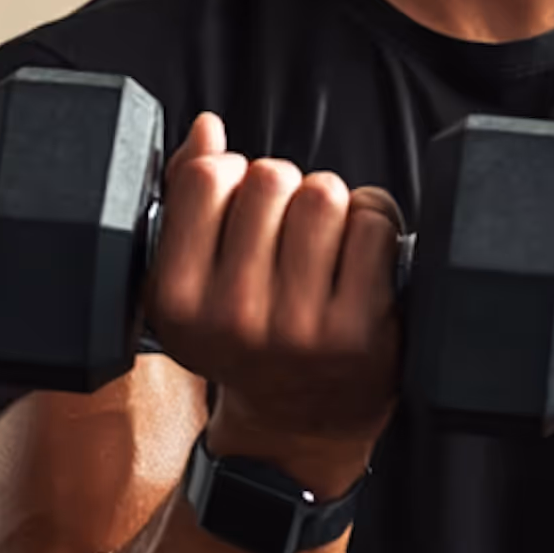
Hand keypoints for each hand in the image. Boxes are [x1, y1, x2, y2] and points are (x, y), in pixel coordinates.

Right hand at [144, 111, 403, 478]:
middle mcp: (233, 316)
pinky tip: (359, 254)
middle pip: (272, 177)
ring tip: (326, 241)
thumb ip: (188, 198)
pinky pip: (374, 224)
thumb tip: (207, 127)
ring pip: (325, 194)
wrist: (298, 425)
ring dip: (333, 203)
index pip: (208, 178)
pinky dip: (375, 221)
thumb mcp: (193, 280)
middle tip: (289, 230)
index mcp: (178, 299)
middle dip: (286, 189)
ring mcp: (299, 326)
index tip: (244, 203)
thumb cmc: (246, 336)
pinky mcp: (359, 330)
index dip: (234, 174)